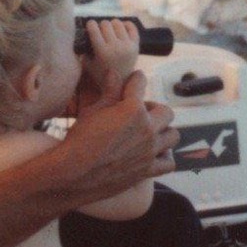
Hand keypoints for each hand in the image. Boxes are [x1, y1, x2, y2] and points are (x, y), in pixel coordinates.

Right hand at [68, 71, 177, 198]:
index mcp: (133, 109)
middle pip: (165, 112)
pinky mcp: (148, 170)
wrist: (73, 174)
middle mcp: (147, 129)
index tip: (136, 79)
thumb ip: (109, 91)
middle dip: (154, 109)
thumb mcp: (93, 111)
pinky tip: (154, 153)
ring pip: (173, 135)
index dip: (136, 80)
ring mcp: (150, 151)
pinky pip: (169, 162)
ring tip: (149, 132)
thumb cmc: (79, 139)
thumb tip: (113, 72)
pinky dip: (164, 156)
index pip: (140, 85)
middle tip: (140, 112)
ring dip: (163, 131)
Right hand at [82, 19, 139, 89]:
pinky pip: (131, 26)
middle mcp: (116, 48)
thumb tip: (81, 34)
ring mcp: (127, 46)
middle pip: (106, 24)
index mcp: (103, 52)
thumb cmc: (100, 73)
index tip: (90, 25)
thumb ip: (83, 51)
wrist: (120, 83)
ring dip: (112, 24)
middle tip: (100, 31)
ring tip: (110, 31)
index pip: (94, 29)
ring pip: (118, 23)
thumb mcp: (87, 64)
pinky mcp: (136, 45)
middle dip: (101, 25)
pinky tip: (121, 29)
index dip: (90, 24)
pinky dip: (125, 24)